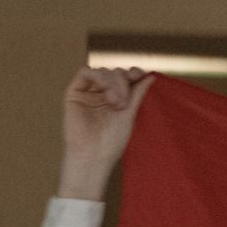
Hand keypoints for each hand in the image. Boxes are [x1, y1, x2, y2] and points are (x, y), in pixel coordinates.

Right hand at [58, 67, 152, 199]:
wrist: (92, 155)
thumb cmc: (111, 141)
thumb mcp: (129, 114)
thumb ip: (138, 93)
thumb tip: (151, 76)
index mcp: (116, 98)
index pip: (125, 77)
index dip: (133, 72)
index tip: (140, 76)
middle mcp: (101, 93)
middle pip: (115, 73)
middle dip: (123, 82)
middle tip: (124, 103)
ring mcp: (88, 92)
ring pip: (102, 71)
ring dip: (113, 82)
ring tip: (116, 103)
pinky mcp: (74, 92)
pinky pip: (84, 72)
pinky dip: (98, 76)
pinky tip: (105, 91)